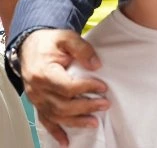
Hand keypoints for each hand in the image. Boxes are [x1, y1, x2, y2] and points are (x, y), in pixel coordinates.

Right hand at [20, 29, 108, 146]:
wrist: (31, 46)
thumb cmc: (49, 43)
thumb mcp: (67, 38)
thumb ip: (83, 49)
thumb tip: (96, 64)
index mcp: (43, 73)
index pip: (67, 87)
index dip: (87, 88)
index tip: (103, 87)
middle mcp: (37, 89)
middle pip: (62, 105)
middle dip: (86, 106)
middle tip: (105, 104)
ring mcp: (36, 98)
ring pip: (56, 115)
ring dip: (76, 121)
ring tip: (94, 121)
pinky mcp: (38, 103)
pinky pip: (45, 121)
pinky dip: (56, 132)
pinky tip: (65, 141)